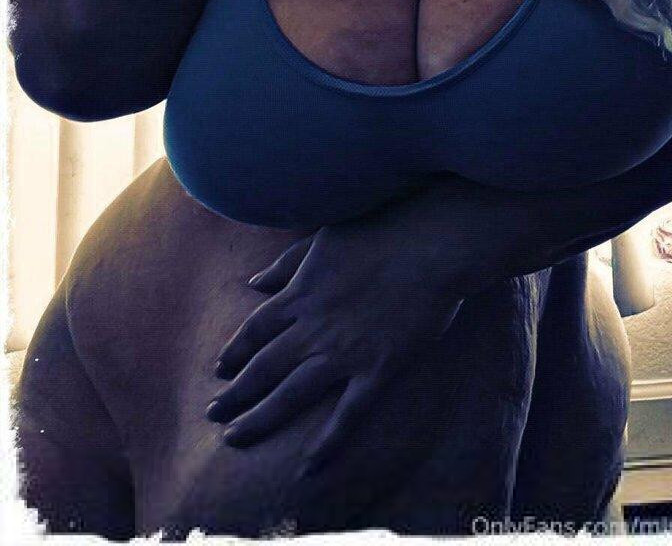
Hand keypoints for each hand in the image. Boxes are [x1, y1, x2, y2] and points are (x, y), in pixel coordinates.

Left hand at [205, 216, 464, 464]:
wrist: (430, 243)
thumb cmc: (380, 230)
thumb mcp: (321, 239)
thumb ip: (286, 264)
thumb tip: (253, 283)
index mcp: (301, 294)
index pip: (255, 330)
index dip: (234, 352)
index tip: (221, 371)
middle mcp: (314, 327)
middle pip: (263, 367)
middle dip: (236, 394)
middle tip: (214, 415)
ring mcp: (345, 351)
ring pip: (292, 394)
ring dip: (261, 418)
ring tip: (235, 438)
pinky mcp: (379, 368)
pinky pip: (348, 414)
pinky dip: (327, 443)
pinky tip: (307, 468)